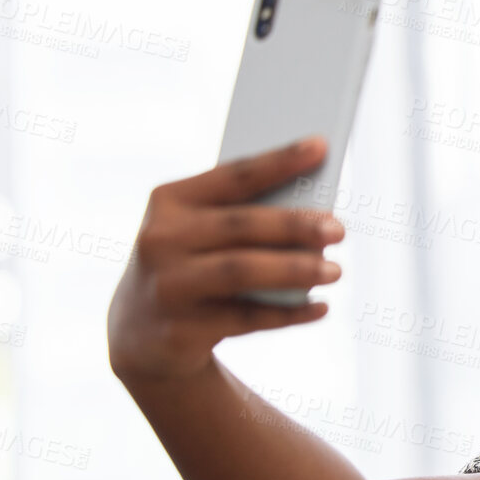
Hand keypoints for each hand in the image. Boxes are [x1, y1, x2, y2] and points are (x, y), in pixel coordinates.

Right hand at [107, 136, 343, 383]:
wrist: (141, 333)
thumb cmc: (191, 266)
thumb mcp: (200, 234)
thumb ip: (244, 219)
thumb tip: (316, 214)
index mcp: (169, 201)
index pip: (232, 176)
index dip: (278, 160)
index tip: (320, 147)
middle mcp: (160, 239)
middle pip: (240, 225)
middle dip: (294, 225)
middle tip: (339, 229)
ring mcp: (168, 285)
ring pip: (241, 271)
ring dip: (294, 269)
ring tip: (336, 270)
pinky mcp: (180, 329)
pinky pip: (246, 318)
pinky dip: (289, 313)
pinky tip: (321, 308)